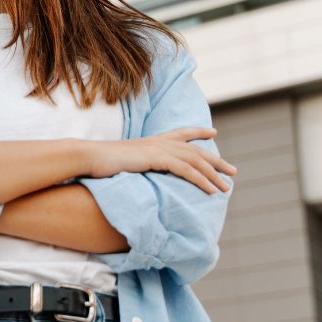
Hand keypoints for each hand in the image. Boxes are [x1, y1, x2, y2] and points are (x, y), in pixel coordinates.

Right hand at [85, 127, 236, 194]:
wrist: (89, 156)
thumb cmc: (100, 162)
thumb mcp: (122, 161)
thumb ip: (135, 163)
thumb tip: (136, 171)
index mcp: (152, 140)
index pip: (181, 132)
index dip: (198, 131)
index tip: (213, 131)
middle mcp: (158, 142)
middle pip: (195, 149)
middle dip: (216, 161)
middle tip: (233, 172)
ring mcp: (157, 149)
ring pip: (194, 161)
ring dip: (213, 175)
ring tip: (226, 188)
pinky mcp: (155, 158)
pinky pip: (185, 170)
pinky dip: (200, 180)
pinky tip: (210, 190)